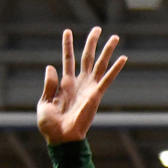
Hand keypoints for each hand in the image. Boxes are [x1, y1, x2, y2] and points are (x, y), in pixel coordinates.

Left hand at [38, 27, 126, 144]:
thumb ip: (49, 84)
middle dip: (92, 43)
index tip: (68, 31)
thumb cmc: (50, 125)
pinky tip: (123, 58)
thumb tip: (51, 66)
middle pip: (87, 58)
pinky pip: (107, 79)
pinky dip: (115, 68)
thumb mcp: (44, 102)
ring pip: (100, 65)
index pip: (68, 59)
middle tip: (97, 28)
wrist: (61, 138)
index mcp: (65, 83)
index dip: (67, 45)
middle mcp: (79, 83)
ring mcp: (89, 88)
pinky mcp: (96, 95)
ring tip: (114, 37)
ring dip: (107, 51)